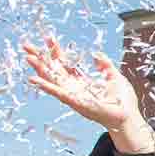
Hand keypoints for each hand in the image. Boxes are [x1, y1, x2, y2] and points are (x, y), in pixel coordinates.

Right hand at [24, 38, 145, 133]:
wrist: (128, 118)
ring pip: (52, 80)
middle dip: (40, 58)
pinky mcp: (76, 103)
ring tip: (28, 58)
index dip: (56, 50)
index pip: (65, 63)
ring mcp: (73, 95)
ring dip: (39, 69)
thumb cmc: (122, 101)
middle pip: (54, 69)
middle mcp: (74, 87)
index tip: (48, 38)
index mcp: (82, 80)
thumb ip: (105, 65)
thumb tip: (97, 54)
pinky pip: (58, 93)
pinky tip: (34, 79)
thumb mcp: (114, 77)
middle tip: (26, 46)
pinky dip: (46, 86)